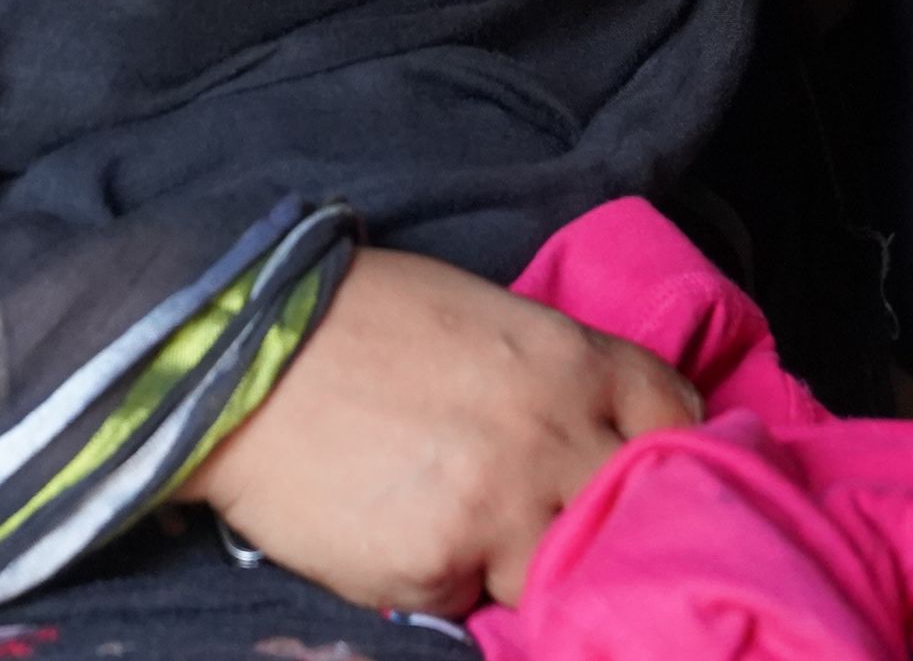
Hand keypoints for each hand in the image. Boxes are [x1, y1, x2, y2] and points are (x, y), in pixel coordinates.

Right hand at [180, 246, 699, 616]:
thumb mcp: (479, 316)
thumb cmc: (351, 321)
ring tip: (463, 522)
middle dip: (606, 518)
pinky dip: (445, 577)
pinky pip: (469, 595)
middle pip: (633, 509)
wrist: (238, 358)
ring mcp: (499, 508)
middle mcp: (552, 436)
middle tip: (561, 515)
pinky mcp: (438, 567)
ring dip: (523, 559)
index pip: (674, 418)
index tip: (646, 467)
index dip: (668, 447)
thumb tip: (591, 430)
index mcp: (567, 361)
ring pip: (557, 571)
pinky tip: (398, 531)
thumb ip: (550, 376)